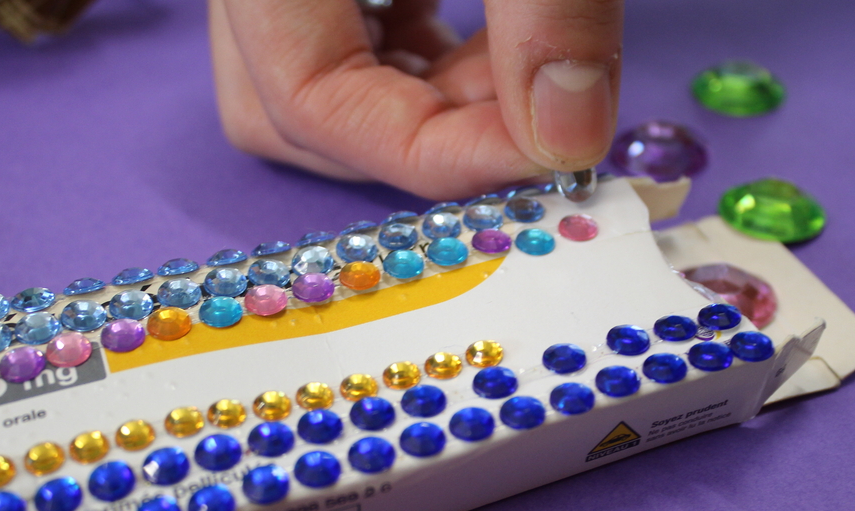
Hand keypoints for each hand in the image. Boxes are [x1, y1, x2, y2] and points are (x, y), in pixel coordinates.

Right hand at [209, 0, 622, 198]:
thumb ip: (550, 9)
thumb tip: (566, 140)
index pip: (306, 99)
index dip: (430, 149)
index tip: (549, 152)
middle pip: (287, 108)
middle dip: (419, 136)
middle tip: (528, 108)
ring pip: (321, 77)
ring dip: (430, 101)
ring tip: (525, 66)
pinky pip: (355, 33)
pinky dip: (432, 59)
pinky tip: (501, 42)